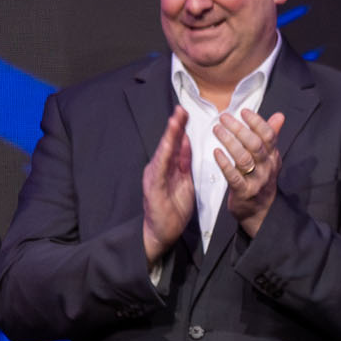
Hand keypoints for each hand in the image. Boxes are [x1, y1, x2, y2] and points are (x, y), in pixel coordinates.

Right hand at [142, 107, 195, 264]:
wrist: (162, 231)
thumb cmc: (173, 207)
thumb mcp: (185, 180)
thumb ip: (184, 161)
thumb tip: (187, 141)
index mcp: (168, 166)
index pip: (175, 143)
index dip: (180, 127)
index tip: (185, 111)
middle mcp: (159, 168)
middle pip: (168, 144)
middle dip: (174, 126)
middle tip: (181, 109)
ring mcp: (154, 177)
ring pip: (162, 153)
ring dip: (168, 137)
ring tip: (174, 122)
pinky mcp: (153, 188)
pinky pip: (159, 170)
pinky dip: (163, 157)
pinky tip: (167, 147)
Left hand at [214, 109, 286, 237]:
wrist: (261, 212)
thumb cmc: (262, 179)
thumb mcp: (270, 158)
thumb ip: (272, 136)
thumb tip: (279, 115)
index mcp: (273, 156)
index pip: (269, 136)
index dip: (257, 122)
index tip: (243, 111)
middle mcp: (267, 167)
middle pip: (255, 144)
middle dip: (238, 128)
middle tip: (224, 117)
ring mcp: (256, 180)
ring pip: (243, 158)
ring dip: (229, 142)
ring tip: (217, 129)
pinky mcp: (243, 192)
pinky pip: (233, 176)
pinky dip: (224, 163)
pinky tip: (216, 152)